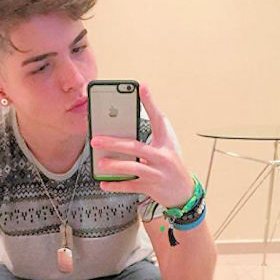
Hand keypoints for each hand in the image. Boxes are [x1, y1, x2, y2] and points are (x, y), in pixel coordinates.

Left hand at [90, 83, 193, 207]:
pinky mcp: (152, 188)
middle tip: (96, 140)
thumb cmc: (170, 165)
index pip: (158, 119)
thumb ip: (149, 137)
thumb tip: (120, 131)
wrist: (184, 192)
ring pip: (133, 168)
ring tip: (100, 163)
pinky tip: (104, 183)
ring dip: (114, 166)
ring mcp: (157, 173)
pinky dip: (116, 185)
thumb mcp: (166, 147)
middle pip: (136, 147)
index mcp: (166, 142)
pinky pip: (130, 186)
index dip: (150, 103)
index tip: (141, 87)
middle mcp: (163, 157)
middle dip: (114, 143)